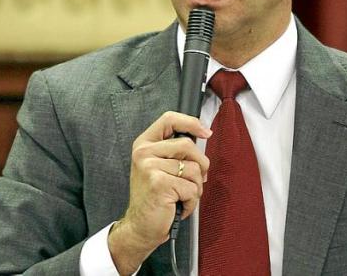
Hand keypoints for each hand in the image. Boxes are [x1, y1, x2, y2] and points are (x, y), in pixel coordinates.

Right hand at [108, 111, 211, 274]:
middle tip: (193, 181)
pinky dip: (191, 201)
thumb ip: (175, 150)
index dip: (191, 123)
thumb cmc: (154, 197)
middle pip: (188, 145)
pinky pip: (192, 188)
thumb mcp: (159, 166)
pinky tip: (178, 205)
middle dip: (200, 166)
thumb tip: (204, 136)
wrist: (140, 226)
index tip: (206, 132)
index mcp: (144, 143)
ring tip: (180, 196)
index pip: (169, 119)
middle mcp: (144, 152)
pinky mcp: (159, 183)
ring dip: (195, 188)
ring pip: (194, 169)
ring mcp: (150, 167)